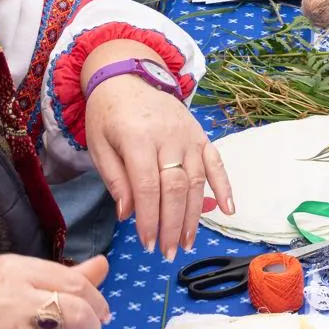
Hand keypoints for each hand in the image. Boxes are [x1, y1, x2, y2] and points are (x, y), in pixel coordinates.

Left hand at [86, 52, 233, 259]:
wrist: (127, 76)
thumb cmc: (108, 115)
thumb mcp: (99, 145)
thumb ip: (115, 179)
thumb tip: (128, 214)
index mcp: (138, 137)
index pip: (148, 187)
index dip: (149, 218)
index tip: (147, 243)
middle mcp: (168, 136)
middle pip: (175, 188)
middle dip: (173, 224)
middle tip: (169, 252)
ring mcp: (188, 135)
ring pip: (196, 180)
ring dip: (194, 215)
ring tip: (188, 243)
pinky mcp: (200, 134)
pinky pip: (216, 162)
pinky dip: (224, 186)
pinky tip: (229, 210)